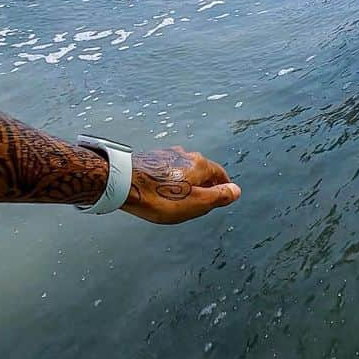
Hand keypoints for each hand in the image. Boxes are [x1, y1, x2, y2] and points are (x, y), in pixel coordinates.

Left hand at [122, 146, 240, 224]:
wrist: (121, 182)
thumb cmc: (159, 197)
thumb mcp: (195, 203)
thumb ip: (219, 196)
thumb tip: (236, 190)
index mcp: (201, 164)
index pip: (221, 176)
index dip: (222, 189)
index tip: (220, 200)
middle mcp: (186, 154)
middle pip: (202, 172)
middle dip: (203, 186)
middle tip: (199, 204)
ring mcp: (167, 154)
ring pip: (184, 170)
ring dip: (185, 183)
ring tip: (178, 199)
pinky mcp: (151, 158)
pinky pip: (168, 170)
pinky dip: (170, 180)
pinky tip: (161, 191)